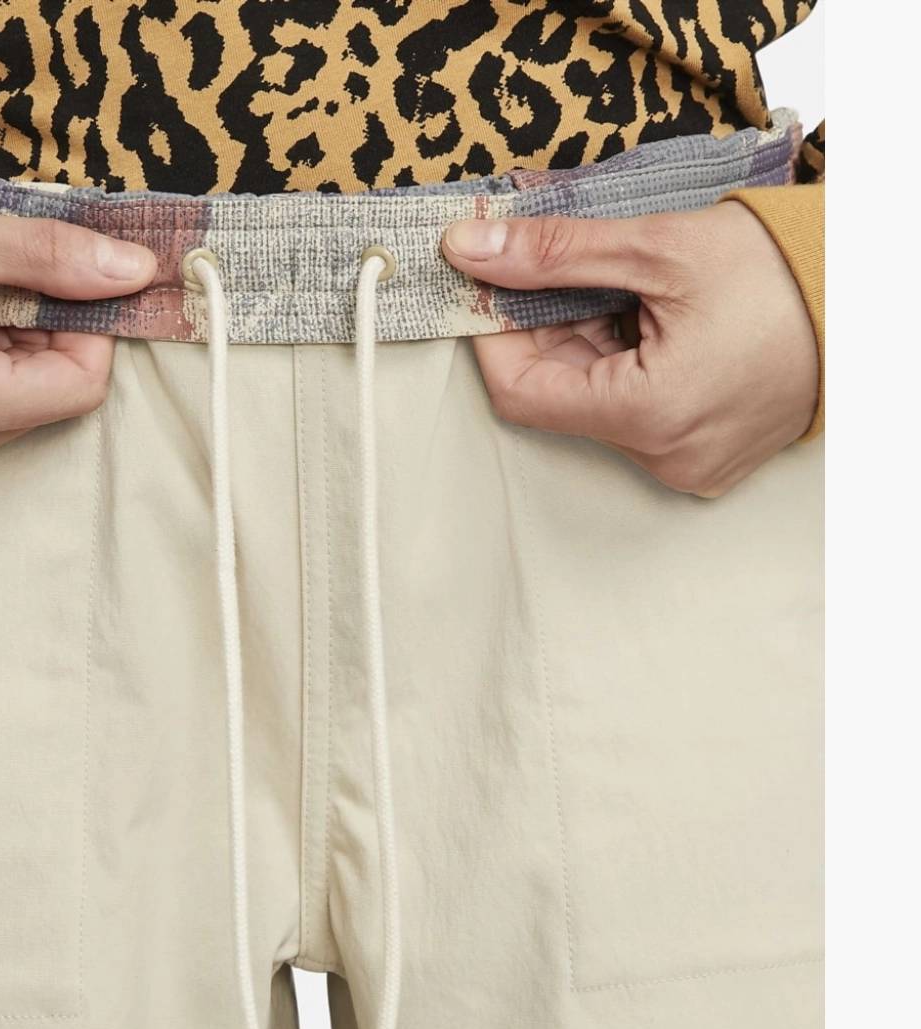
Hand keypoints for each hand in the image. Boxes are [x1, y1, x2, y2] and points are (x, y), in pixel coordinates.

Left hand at [441, 201, 818, 496]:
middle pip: (560, 395)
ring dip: (588, 343)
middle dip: (546, 328)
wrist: (873, 301)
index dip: (492, 335)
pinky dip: (625, 365)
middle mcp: (665, 457)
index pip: (521, 392)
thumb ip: (555, 252)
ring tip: (627, 290)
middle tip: (560, 269)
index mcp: (650, 414)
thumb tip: (471, 247)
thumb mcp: (660, 247)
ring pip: (597, 403)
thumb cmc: (784, 273)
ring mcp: (688, 464)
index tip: (487, 285)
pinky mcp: (705, 458)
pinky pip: (636, 416)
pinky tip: (653, 321)